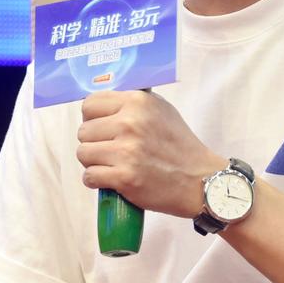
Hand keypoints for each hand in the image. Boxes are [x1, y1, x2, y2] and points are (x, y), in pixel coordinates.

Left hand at [76, 90, 222, 217]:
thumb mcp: (161, 109)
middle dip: (94, 142)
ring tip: (112, 164)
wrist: (200, 180)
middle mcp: (129, 123)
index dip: (92, 118)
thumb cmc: (180, 145)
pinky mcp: (124, 177)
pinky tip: (111, 178)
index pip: (90, 104)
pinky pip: (89, 176)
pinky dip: (97, 180)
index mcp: (137, 102)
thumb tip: (101, 104)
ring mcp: (126, 151)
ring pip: (83, 153)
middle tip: (111, 149)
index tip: (102, 127)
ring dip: (93, 162)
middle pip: (83, 131)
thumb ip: (132, 103)